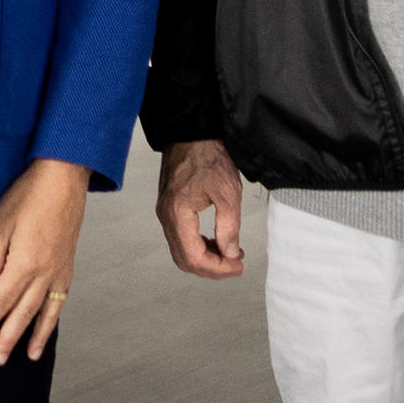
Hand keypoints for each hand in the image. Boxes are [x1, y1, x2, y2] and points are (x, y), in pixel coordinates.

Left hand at [0, 159, 88, 363]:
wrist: (64, 177)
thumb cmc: (29, 195)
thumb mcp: (0, 223)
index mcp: (24, 264)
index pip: (0, 301)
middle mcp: (44, 273)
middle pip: (23, 313)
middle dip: (8, 338)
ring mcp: (59, 270)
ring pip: (46, 312)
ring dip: (36, 335)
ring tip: (28, 355)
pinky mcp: (68, 264)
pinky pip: (61, 299)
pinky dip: (54, 316)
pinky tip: (48, 324)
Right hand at [157, 138, 245, 279]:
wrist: (191, 134)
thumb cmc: (208, 157)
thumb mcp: (227, 192)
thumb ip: (229, 227)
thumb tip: (230, 253)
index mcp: (178, 213)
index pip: (194, 257)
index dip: (217, 268)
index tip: (237, 266)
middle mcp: (166, 217)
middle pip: (185, 260)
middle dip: (212, 268)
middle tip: (235, 265)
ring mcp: (165, 213)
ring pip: (182, 251)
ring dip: (206, 258)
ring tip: (230, 254)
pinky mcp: (169, 208)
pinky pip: (181, 238)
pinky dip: (199, 246)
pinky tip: (217, 241)